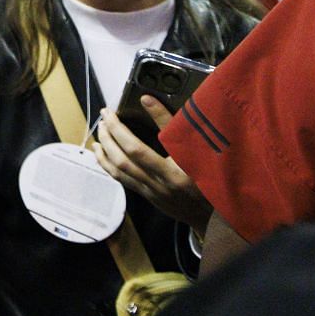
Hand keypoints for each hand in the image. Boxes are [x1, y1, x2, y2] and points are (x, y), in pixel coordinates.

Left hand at [94, 103, 211, 231]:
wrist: (216, 215)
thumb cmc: (211, 178)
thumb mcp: (198, 151)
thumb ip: (172, 126)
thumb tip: (147, 100)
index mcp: (173, 173)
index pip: (136, 150)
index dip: (119, 130)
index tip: (111, 113)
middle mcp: (159, 185)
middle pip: (122, 161)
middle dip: (108, 137)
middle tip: (103, 119)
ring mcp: (151, 193)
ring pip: (119, 173)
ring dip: (104, 153)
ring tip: (98, 135)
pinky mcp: (148, 197)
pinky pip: (122, 181)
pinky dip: (109, 166)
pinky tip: (104, 156)